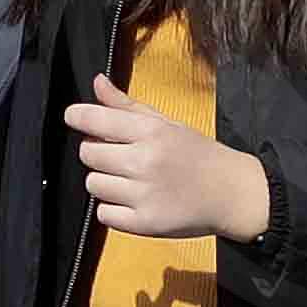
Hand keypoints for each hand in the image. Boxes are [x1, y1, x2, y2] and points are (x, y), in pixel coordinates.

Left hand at [67, 88, 274, 244]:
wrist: (232, 194)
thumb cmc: (198, 155)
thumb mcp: (166, 123)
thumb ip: (126, 106)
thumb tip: (97, 82)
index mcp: (151, 132)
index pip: (95, 120)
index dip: (78, 116)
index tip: (74, 117)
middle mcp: (145, 162)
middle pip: (88, 154)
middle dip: (98, 153)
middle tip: (119, 156)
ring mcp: (144, 194)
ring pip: (94, 185)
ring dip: (106, 182)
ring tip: (130, 181)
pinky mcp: (145, 223)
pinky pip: (104, 214)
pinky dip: (113, 209)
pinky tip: (134, 201)